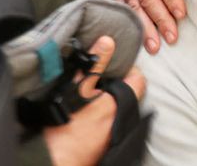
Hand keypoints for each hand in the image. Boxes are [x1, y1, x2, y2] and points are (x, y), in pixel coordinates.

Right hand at [41, 34, 145, 165]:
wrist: (57, 160)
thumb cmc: (65, 124)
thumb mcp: (78, 87)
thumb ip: (95, 64)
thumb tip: (108, 41)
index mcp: (119, 104)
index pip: (139, 80)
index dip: (129, 68)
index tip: (116, 62)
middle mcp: (120, 120)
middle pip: (127, 94)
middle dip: (115, 82)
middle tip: (100, 74)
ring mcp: (112, 134)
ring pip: (116, 109)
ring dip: (105, 99)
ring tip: (89, 92)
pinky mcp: (102, 144)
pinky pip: (106, 123)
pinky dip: (98, 114)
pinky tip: (83, 112)